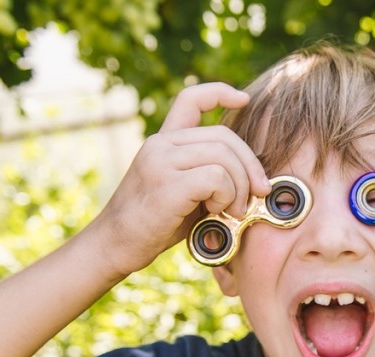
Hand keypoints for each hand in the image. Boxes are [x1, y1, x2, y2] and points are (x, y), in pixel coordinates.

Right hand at [90, 82, 270, 276]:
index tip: (244, 99)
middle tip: (259, 192)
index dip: (220, 92)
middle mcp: (160, 144)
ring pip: (224, 156)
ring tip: (233, 210)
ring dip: (240, 187)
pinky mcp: (167, 183)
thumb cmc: (153, 225)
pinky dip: (227, 196)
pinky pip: (217, 178)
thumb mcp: (181, 190)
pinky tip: (215, 212)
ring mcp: (161, 161)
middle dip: (250, 164)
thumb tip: (253, 176)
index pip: (191, 99)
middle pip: (224, 136)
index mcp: (163, 142)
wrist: (115, 246)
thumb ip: (205, 173)